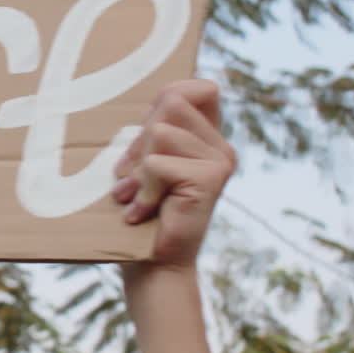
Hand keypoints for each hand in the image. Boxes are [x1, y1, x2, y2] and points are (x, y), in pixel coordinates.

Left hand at [112, 79, 236, 271]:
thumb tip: (145, 104)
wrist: (154, 265)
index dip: (167, 98)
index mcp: (208, 139)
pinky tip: (141, 212)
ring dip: (137, 168)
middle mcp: (221, 146)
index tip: (146, 135)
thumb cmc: (140, 212)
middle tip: (132, 176)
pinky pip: (157, 164)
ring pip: (160, 133)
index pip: (199, 87)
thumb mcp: (143, 164)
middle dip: (140, 139)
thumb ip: (151, 133)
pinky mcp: (211, 178)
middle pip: (171, 102)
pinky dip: (141, 189)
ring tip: (134, 196)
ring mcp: (220, 160)